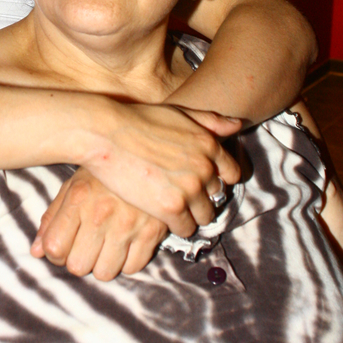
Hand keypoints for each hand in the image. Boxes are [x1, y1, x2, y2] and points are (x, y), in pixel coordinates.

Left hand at [31, 168, 167, 280]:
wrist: (149, 158)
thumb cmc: (105, 175)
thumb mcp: (73, 186)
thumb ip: (52, 218)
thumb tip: (36, 251)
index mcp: (78, 198)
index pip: (54, 248)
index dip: (55, 253)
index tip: (63, 246)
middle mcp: (101, 213)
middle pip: (78, 266)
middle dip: (79, 259)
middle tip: (87, 245)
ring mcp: (128, 224)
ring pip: (104, 273)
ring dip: (103, 263)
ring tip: (107, 244)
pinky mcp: (153, 233)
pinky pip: (132, 268)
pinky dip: (127, 261)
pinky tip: (127, 242)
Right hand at [81, 102, 240, 236]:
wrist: (105, 133)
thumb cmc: (137, 120)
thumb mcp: (178, 113)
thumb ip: (209, 121)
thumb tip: (237, 125)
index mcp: (209, 144)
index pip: (231, 173)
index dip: (216, 179)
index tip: (200, 181)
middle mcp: (205, 167)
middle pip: (216, 196)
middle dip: (201, 196)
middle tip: (181, 195)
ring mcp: (190, 189)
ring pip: (204, 216)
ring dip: (191, 214)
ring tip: (173, 208)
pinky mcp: (171, 208)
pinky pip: (187, 228)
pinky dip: (178, 226)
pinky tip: (163, 217)